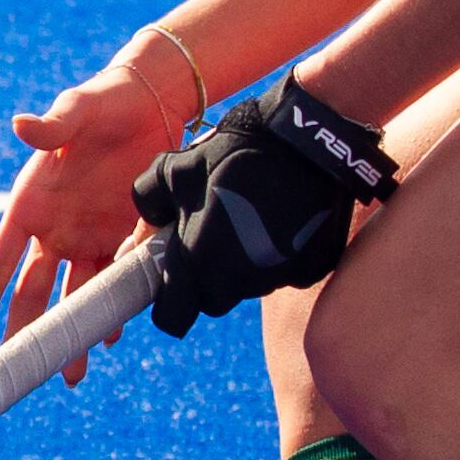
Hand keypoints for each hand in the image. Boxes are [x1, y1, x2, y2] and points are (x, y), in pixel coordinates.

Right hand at [0, 47, 193, 368]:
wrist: (152, 101)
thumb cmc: (103, 100)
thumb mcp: (77, 109)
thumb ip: (52, 127)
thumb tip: (20, 125)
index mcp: (30, 204)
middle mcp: (54, 228)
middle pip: (33, 293)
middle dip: (27, 333)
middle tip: (23, 370)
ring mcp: (88, 236)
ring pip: (74, 296)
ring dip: (74, 333)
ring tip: (72, 374)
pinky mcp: (122, 236)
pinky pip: (113, 282)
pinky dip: (113, 309)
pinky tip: (112, 334)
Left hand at [132, 74, 396, 338]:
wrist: (304, 143)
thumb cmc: (232, 155)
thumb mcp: (175, 169)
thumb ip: (148, 200)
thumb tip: (148, 222)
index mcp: (200, 263)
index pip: (172, 316)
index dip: (168, 303)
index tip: (172, 282)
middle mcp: (239, 280)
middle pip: (213, 300)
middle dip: (207, 278)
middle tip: (211, 239)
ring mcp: (279, 278)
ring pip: (249, 286)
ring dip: (243, 266)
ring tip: (249, 220)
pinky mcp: (311, 270)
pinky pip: (285, 274)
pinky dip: (279, 258)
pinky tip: (281, 223)